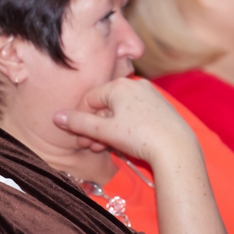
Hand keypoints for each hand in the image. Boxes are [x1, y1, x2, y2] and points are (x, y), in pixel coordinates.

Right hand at [52, 77, 198, 163]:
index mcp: (119, 85)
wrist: (176, 149)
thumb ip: (78, 123)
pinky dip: (123, 128)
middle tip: (89, 147)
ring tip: (103, 149)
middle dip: (93, 128)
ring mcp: (149, 96)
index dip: (80, 119)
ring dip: (106, 131)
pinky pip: (133, 115)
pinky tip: (121, 144)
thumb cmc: (138, 136)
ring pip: (118, 113)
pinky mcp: (160, 108)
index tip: (77, 137)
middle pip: (104, 106)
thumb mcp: (104, 131)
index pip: (89, 99)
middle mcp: (135, 85)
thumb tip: (56, 117)